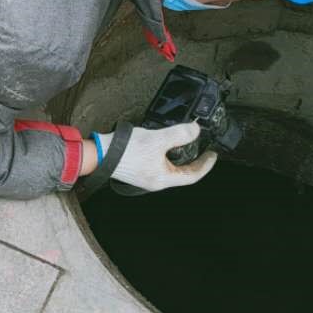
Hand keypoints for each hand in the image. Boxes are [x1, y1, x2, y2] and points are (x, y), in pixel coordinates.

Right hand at [96, 121, 216, 192]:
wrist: (100, 153)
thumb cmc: (126, 150)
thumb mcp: (158, 139)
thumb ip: (180, 134)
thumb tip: (195, 130)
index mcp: (164, 179)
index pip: (192, 176)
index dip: (205, 165)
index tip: (212, 154)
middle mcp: (156, 182)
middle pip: (182, 174)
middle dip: (194, 161)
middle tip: (202, 149)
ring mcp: (147, 177)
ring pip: (171, 169)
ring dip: (180, 158)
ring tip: (185, 145)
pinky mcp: (139, 171)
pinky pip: (160, 165)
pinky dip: (168, 156)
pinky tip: (164, 145)